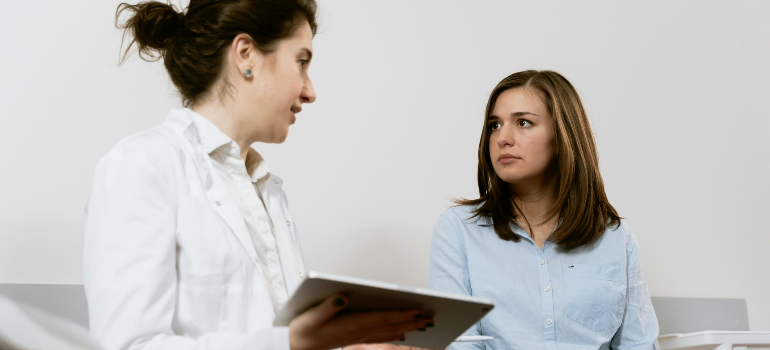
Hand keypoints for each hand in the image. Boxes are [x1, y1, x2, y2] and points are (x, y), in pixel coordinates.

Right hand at [289, 294, 433, 349]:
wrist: (294, 347)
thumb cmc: (302, 330)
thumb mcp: (310, 317)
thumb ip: (327, 306)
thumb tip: (342, 297)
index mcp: (350, 325)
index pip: (382, 318)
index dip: (402, 314)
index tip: (418, 311)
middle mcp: (357, 332)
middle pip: (390, 326)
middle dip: (411, 322)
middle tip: (431, 318)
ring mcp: (357, 337)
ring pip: (388, 332)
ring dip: (407, 328)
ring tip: (424, 324)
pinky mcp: (354, 338)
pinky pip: (380, 336)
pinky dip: (394, 333)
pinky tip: (402, 333)